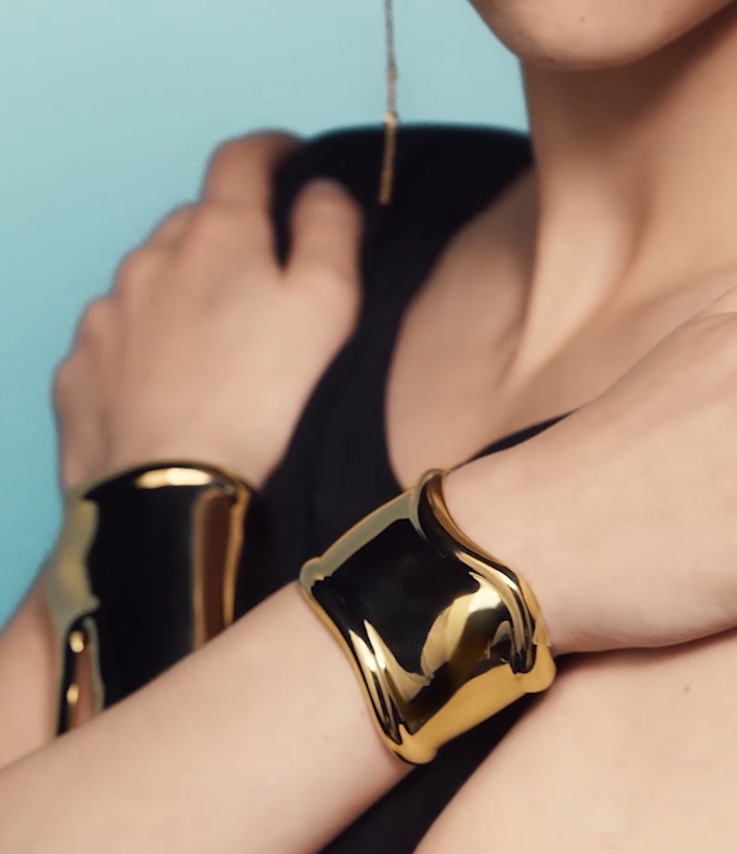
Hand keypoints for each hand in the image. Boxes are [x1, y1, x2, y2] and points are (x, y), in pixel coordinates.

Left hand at [53, 132, 362, 488]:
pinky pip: (118, 334)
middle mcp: (150, 257)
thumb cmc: (267, 393)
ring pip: (151, 278)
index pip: (241, 158)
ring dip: (184, 289)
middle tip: (264, 281)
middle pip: (195, 222)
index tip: (293, 158)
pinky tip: (170, 383)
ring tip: (216, 345)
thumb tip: (320, 189)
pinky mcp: (77, 366)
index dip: (273, 149)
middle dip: (229, 235)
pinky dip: (146, 341)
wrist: (172, 492)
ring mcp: (105, 312)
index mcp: (217, 234)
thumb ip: (331, 230)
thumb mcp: (330, 304)